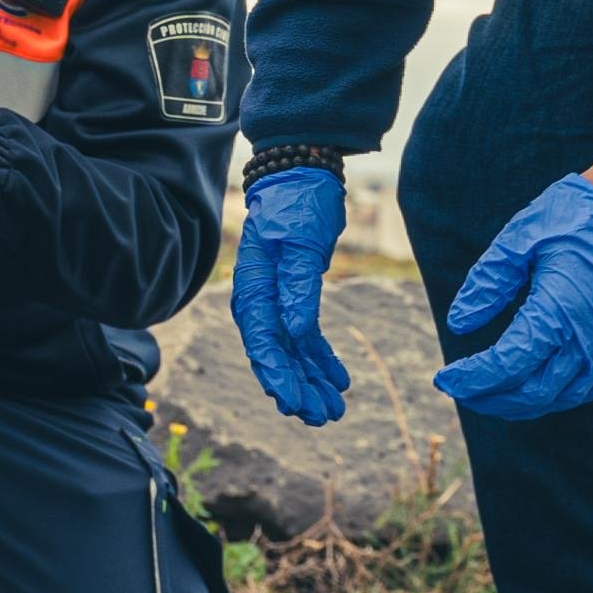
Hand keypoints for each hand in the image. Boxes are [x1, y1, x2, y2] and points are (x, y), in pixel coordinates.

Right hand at [231, 161, 352, 425]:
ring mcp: (275, 300)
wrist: (302, 175)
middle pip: (274, 353)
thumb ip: (297, 288)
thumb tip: (296, 332)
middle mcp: (259, 299)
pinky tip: (338, 380)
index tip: (295, 402)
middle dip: (296, 387)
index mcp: (253, 287)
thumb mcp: (303, 244)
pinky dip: (320, 360)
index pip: (262, 340)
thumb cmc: (299, 204)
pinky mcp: (293, 297)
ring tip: (332, 411)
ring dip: (310, 381)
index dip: (278, 374)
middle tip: (321, 417)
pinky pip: (305, 337)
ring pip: (291, 351)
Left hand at [433, 169, 592, 423]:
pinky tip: (537, 387)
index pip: (508, 365)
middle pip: (533, 391)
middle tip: (461, 390)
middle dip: (492, 398)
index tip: (444, 378)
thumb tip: (458, 323)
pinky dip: (558, 395)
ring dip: (523, 403)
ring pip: (563, 396)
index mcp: (558, 311)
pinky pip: (590, 387)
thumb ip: (489, 282)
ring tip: (491, 395)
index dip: (473, 379)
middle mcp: (589, 339)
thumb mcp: (522, 237)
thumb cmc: (578, 216)